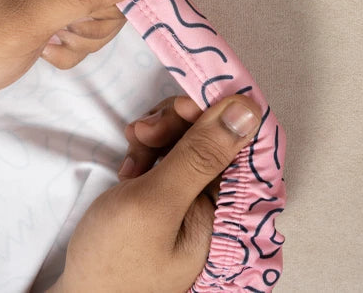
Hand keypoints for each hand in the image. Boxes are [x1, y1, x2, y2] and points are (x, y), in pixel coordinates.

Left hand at [0, 0, 152, 97]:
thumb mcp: (23, 18)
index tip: (83, 16)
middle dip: (91, 21)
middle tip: (52, 31)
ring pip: (105, 12)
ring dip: (80, 37)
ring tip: (41, 39)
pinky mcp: (55, 5)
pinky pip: (88, 28)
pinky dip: (70, 46)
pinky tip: (41, 46)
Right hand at [47, 94, 261, 292]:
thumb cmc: (115, 259)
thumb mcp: (157, 202)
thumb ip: (200, 155)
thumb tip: (248, 109)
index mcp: (230, 209)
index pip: (241, 142)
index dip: (215, 113)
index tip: (184, 103)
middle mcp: (218, 201)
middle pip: (212, 134)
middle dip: (177, 124)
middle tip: (145, 130)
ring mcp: (192, 197)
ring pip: (187, 139)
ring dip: (157, 135)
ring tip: (133, 147)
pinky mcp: (170, 194)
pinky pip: (168, 154)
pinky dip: (147, 150)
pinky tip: (130, 164)